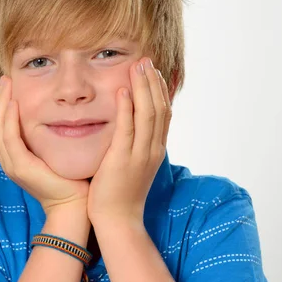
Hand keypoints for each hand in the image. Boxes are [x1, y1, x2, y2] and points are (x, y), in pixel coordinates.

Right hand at [0, 75, 89, 215]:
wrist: (74, 204)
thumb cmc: (71, 179)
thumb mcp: (56, 152)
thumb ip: (49, 137)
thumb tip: (57, 114)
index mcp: (16, 157)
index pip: (1, 125)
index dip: (3, 104)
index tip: (11, 85)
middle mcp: (9, 160)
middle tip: (6, 78)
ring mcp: (12, 165)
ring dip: (1, 104)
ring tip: (8, 85)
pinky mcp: (20, 167)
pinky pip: (9, 138)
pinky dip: (10, 119)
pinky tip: (16, 103)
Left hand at [87, 57, 171, 224]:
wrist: (118, 220)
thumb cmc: (121, 195)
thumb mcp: (134, 167)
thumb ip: (135, 147)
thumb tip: (131, 131)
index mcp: (155, 150)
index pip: (164, 114)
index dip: (160, 91)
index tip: (153, 72)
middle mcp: (152, 150)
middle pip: (159, 109)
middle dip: (153, 82)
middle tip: (146, 60)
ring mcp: (140, 155)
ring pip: (148, 114)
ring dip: (143, 87)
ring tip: (137, 66)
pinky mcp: (122, 159)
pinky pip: (126, 128)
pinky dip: (126, 107)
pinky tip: (122, 90)